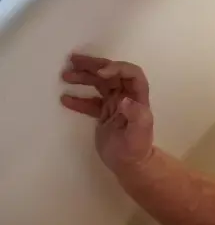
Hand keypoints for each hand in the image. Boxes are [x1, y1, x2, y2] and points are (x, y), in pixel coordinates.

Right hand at [61, 53, 153, 169]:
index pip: (131, 74)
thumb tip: (124, 100)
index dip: (117, 68)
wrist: (130, 163)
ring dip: (84, 77)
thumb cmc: (138, 146)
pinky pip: (90, 102)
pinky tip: (64, 99)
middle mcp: (127, 96)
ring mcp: (114, 104)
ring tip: (66, 75)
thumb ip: (136, 114)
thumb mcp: (140, 131)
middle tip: (74, 60)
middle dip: (95, 65)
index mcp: (138, 96)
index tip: (101, 72)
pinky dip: (78, 99)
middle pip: (112, 74)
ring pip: (99, 84)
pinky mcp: (104, 113)